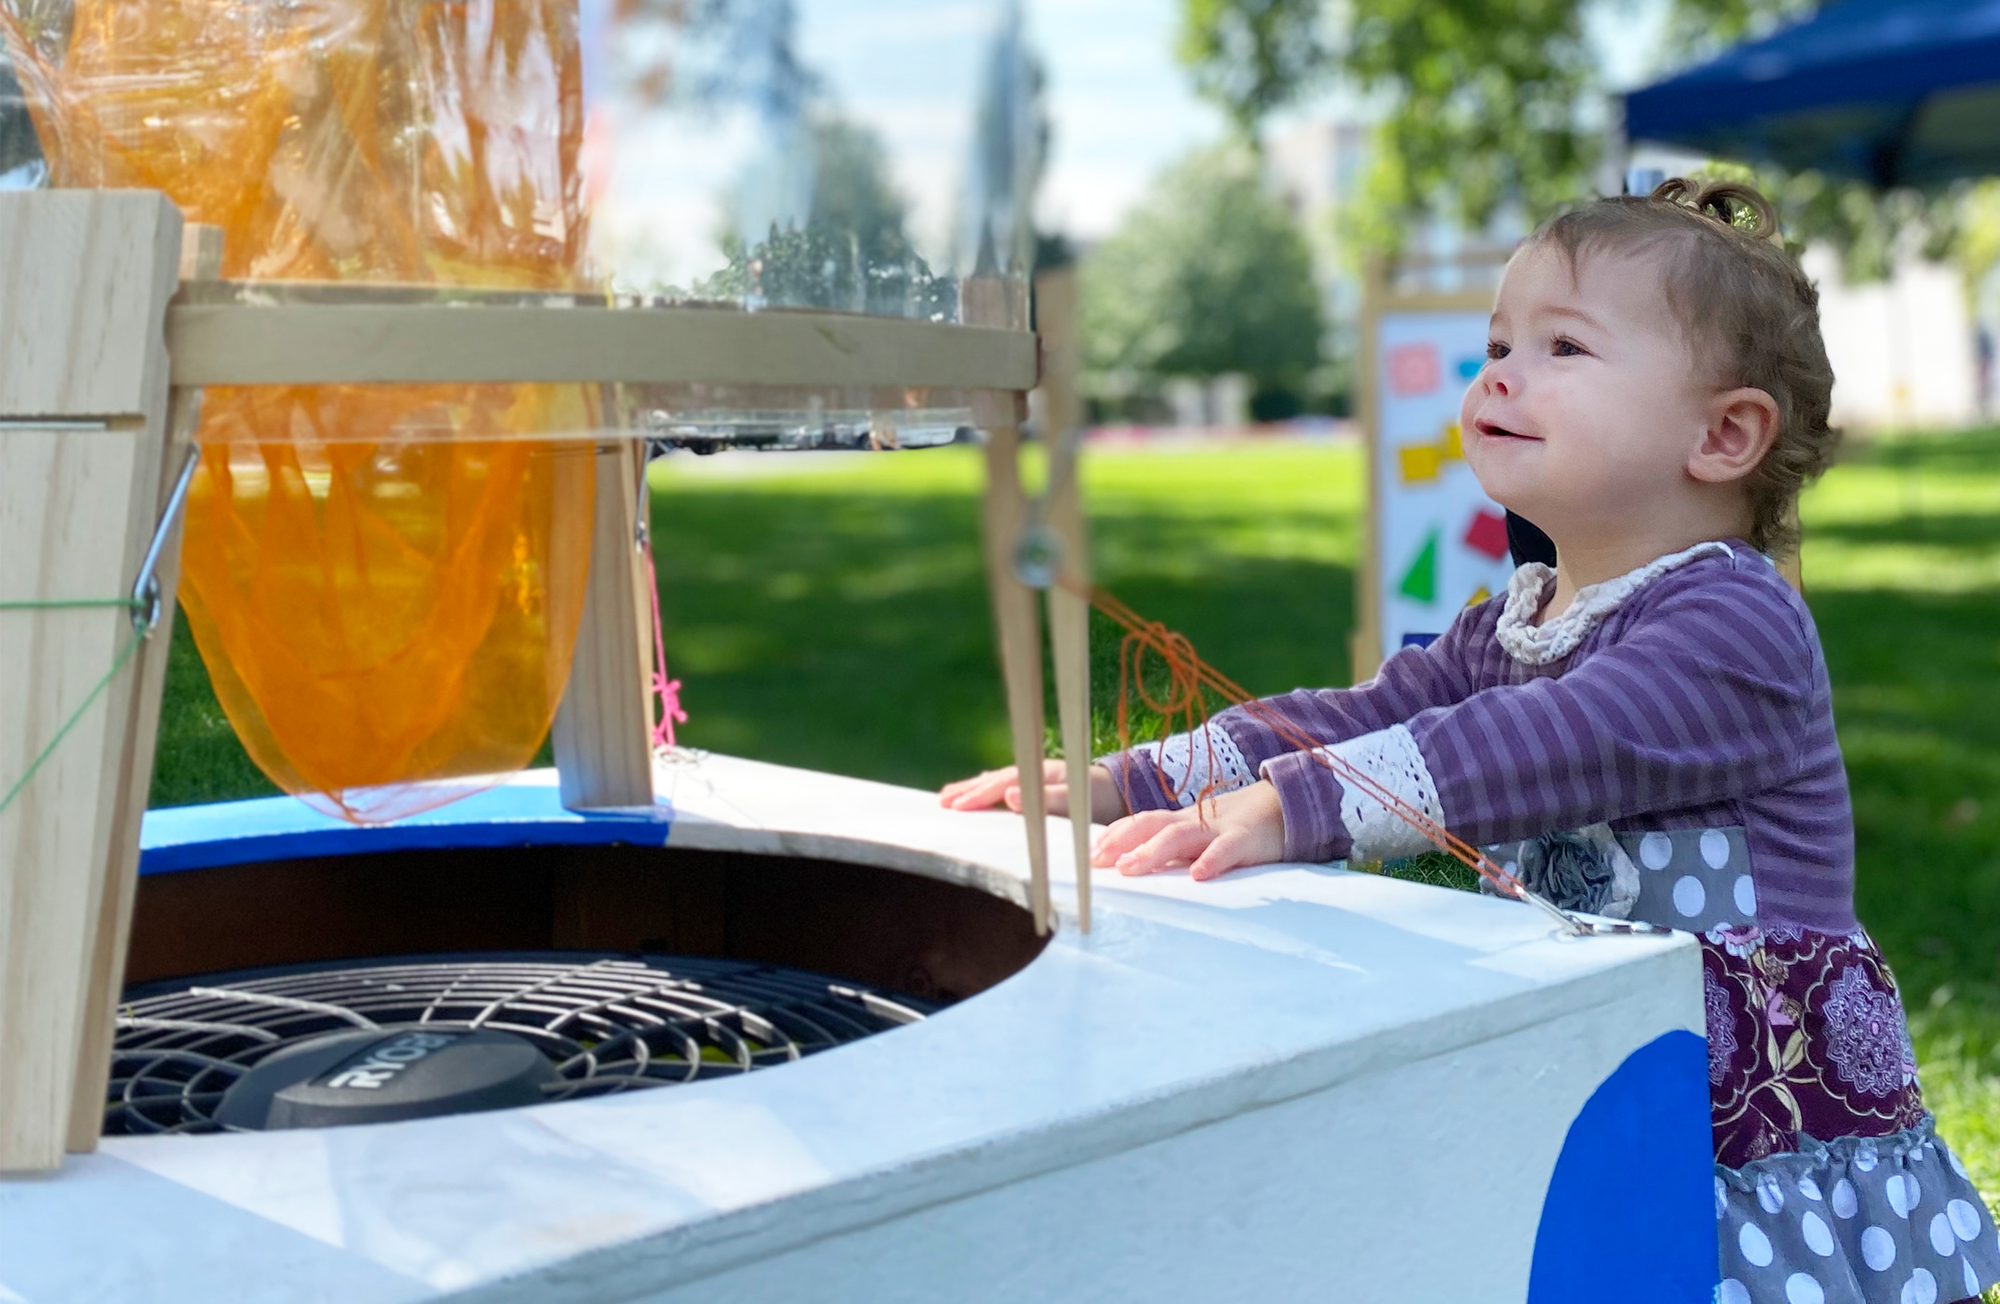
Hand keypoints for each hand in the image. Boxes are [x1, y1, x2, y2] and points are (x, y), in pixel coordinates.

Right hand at [938, 760, 1127, 825]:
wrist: (1120, 789)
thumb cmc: (1099, 798)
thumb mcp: (1077, 801)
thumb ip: (1047, 800)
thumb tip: (1009, 796)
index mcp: (1040, 773)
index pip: (1002, 784)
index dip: (978, 795)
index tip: (956, 807)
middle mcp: (1034, 770)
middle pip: (994, 779)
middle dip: (967, 791)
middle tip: (940, 802)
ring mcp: (1035, 775)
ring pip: (997, 780)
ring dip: (972, 788)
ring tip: (947, 797)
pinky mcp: (1038, 783)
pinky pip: (1005, 783)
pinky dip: (987, 786)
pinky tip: (978, 789)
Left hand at [1090, 780, 1285, 881]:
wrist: (1284, 807)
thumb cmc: (1233, 829)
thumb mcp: (1198, 836)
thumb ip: (1170, 851)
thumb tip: (1132, 870)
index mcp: (1179, 822)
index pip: (1140, 823)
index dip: (1114, 835)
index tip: (1088, 854)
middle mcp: (1192, 822)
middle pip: (1152, 825)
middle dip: (1121, 842)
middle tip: (1097, 862)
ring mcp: (1218, 829)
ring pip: (1181, 836)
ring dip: (1152, 851)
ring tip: (1130, 868)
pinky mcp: (1247, 840)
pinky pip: (1227, 849)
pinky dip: (1212, 860)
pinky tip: (1198, 875)